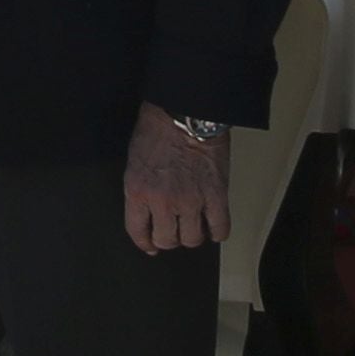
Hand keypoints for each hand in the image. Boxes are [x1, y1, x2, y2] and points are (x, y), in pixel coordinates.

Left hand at [120, 108, 231, 253]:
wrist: (185, 110)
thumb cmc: (158, 129)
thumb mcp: (134, 162)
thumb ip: (140, 191)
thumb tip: (146, 214)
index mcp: (138, 191)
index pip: (138, 232)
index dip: (145, 242)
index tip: (150, 245)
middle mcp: (163, 201)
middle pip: (167, 240)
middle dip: (169, 237)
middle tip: (174, 229)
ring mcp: (191, 200)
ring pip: (192, 239)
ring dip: (193, 234)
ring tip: (194, 224)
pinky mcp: (216, 195)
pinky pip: (220, 229)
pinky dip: (218, 231)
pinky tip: (214, 225)